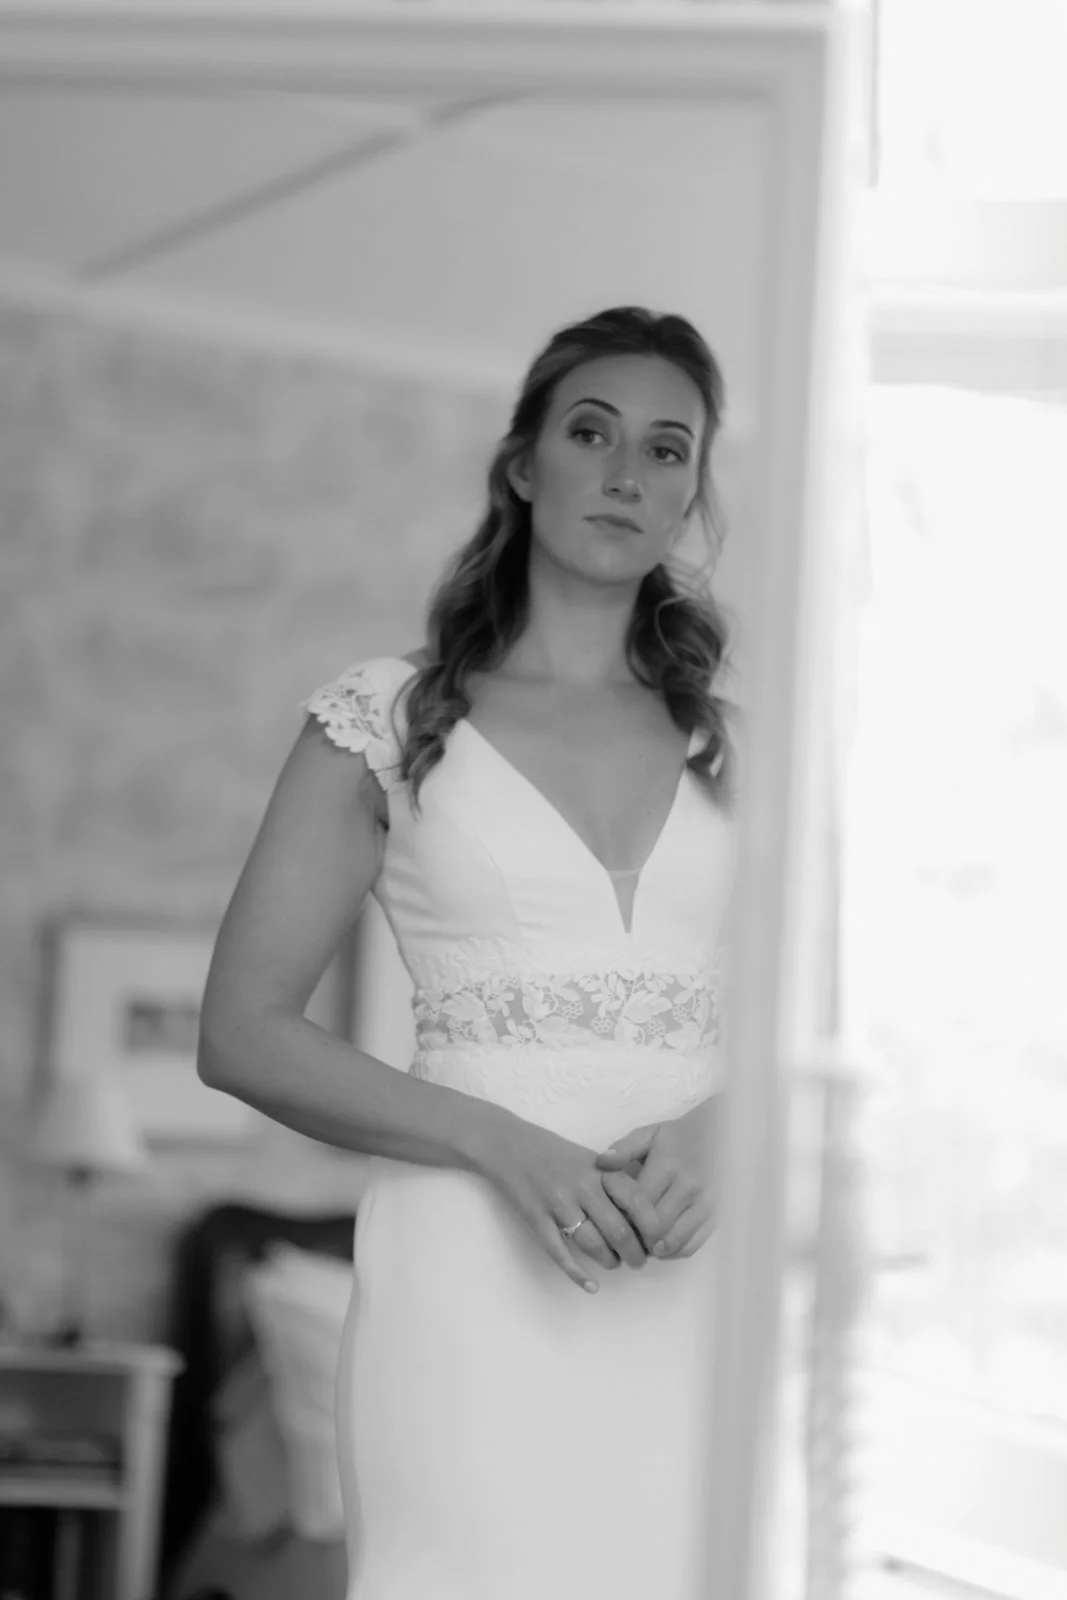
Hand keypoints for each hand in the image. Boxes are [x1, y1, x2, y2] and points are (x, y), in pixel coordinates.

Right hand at [475, 1111, 651, 1294]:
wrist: (508, 1144)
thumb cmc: (555, 1152)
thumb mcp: (590, 1159)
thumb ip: (615, 1181)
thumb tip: (644, 1216)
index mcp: (600, 1169)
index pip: (637, 1200)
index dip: (652, 1226)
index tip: (658, 1243)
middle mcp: (582, 1185)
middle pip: (618, 1229)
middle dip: (634, 1253)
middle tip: (639, 1262)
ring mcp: (557, 1202)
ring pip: (592, 1243)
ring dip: (608, 1261)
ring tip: (613, 1263)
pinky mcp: (536, 1218)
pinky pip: (559, 1252)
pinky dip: (577, 1273)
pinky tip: (590, 1285)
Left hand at [594, 1095, 718, 1259]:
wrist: (720, 1135)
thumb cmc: (679, 1137)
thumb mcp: (650, 1134)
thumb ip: (624, 1148)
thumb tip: (601, 1164)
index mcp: (667, 1165)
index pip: (637, 1203)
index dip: (621, 1216)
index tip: (612, 1221)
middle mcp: (688, 1186)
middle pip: (655, 1226)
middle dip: (636, 1237)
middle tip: (624, 1240)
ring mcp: (706, 1203)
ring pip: (673, 1240)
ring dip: (654, 1248)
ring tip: (642, 1244)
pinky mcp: (717, 1215)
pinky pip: (693, 1244)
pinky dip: (674, 1252)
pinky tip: (664, 1245)